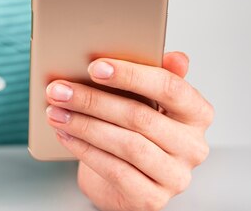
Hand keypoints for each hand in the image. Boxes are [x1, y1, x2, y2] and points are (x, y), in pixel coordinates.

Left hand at [45, 52, 213, 210]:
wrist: (126, 177)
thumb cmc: (135, 129)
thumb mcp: (144, 97)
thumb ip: (155, 74)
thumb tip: (175, 57)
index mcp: (196, 113)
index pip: (170, 87)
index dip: (131, 75)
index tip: (94, 67)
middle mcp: (193, 146)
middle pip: (139, 116)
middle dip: (92, 100)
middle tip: (59, 90)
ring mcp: (175, 176)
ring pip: (126, 145)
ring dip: (84, 125)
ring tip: (55, 112)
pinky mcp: (152, 199)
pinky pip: (115, 171)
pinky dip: (85, 150)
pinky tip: (65, 134)